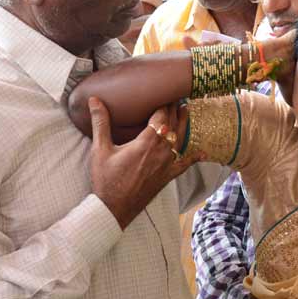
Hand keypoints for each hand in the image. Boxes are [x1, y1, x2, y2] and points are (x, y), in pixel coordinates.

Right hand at [88, 97, 199, 228]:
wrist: (114, 208)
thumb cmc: (106, 179)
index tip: (166, 91)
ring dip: (183, 123)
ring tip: (186, 110)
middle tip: (176, 94)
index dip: (164, 102)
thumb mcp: (101, 148)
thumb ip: (101, 122)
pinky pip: (184, 164)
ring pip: (180, 139)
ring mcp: (167, 164)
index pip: (161, 115)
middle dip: (173, 108)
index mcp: (147, 141)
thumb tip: (95, 100)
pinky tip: (202, 153)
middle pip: (172, 124)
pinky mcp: (168, 176)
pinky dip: (194, 158)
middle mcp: (162, 151)